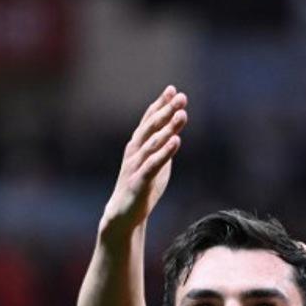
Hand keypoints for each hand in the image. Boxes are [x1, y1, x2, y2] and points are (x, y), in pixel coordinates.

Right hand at [102, 86, 187, 229]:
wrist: (123, 215)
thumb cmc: (140, 188)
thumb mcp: (155, 164)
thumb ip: (163, 148)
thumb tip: (175, 131)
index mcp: (138, 146)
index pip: (149, 121)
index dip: (160, 104)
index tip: (172, 90)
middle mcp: (135, 151)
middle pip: (152, 127)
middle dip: (166, 110)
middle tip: (181, 97)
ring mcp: (136, 165)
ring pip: (153, 142)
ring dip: (168, 127)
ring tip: (182, 114)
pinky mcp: (139, 181)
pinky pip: (153, 164)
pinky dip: (165, 152)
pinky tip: (176, 141)